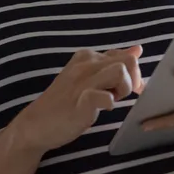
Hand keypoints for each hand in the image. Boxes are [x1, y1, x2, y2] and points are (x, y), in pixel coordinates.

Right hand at [16, 46, 143, 153]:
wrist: (36, 124)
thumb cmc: (66, 102)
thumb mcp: (90, 77)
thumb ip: (112, 63)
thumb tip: (137, 49)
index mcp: (87, 56)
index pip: (125, 55)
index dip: (132, 74)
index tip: (125, 89)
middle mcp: (85, 64)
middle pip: (128, 62)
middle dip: (132, 80)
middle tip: (119, 96)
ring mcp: (82, 82)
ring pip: (120, 72)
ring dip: (123, 89)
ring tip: (110, 100)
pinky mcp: (80, 101)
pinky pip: (106, 97)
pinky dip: (109, 104)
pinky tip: (100, 110)